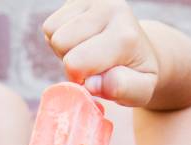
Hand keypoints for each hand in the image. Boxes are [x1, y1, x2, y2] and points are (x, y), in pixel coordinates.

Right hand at [43, 0, 158, 106]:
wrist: (139, 49)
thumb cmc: (136, 73)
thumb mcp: (141, 90)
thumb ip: (123, 89)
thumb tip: (91, 83)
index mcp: (125, 35)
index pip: (77, 62)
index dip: (78, 78)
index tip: (96, 80)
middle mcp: (110, 8)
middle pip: (60, 42)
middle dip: (70, 62)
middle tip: (91, 66)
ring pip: (51, 31)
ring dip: (63, 50)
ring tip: (86, 53)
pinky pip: (50, 25)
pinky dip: (59, 38)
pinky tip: (79, 43)